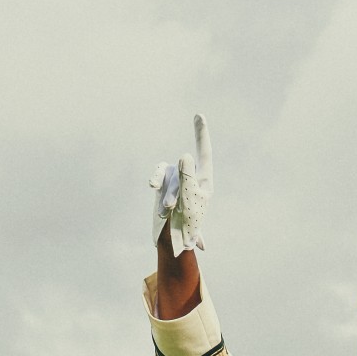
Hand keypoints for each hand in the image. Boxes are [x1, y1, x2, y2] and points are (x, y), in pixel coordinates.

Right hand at [153, 114, 212, 255]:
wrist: (174, 240)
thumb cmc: (189, 223)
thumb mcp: (191, 201)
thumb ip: (188, 178)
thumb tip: (184, 155)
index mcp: (204, 180)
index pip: (204, 152)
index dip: (201, 133)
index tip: (199, 114)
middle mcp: (189, 176)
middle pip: (182, 172)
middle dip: (176, 192)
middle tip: (171, 209)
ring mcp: (174, 179)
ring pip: (168, 177)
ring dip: (166, 195)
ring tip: (166, 211)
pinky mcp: (161, 184)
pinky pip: (157, 177)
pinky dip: (156, 182)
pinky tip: (152, 187)